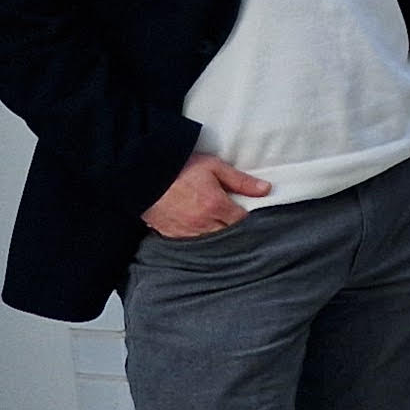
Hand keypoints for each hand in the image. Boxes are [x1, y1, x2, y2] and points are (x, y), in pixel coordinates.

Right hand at [142, 152, 269, 238]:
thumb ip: (241, 180)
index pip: (241, 221)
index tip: (245, 211)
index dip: (246, 217)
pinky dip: (199, 239)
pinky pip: (192, 243)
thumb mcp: (214, 166)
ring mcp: (186, 231)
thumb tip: (266, 189)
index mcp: (216, 205)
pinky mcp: (172, 235)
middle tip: (233, 219)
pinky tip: (201, 231)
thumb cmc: (180, 167)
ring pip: (211, 241)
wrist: (143, 174)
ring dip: (218, 235)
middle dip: (234, 228)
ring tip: (219, 225)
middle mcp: (203, 223)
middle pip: (228, 234)